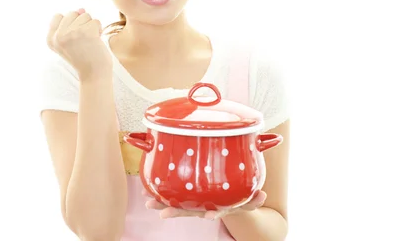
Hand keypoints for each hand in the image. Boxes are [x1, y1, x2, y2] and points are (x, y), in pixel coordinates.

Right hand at [46, 8, 111, 79]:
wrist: (94, 74)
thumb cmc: (83, 57)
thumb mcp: (71, 41)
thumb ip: (71, 23)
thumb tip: (81, 9)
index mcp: (50, 39)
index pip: (58, 16)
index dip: (70, 24)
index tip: (73, 40)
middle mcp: (58, 36)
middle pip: (72, 13)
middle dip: (81, 24)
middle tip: (83, 41)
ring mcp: (72, 33)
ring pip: (85, 15)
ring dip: (91, 27)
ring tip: (89, 42)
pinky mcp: (87, 32)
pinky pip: (95, 21)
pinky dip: (99, 30)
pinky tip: (96, 41)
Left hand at [142, 188, 266, 220]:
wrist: (230, 204)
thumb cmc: (237, 198)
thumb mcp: (247, 200)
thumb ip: (255, 199)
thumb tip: (263, 195)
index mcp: (219, 207)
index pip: (216, 211)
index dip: (211, 214)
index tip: (207, 217)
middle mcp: (204, 208)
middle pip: (189, 211)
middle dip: (174, 211)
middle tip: (161, 212)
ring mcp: (195, 204)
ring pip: (176, 206)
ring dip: (161, 204)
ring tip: (148, 203)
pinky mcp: (187, 197)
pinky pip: (172, 197)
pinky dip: (159, 195)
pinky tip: (146, 192)